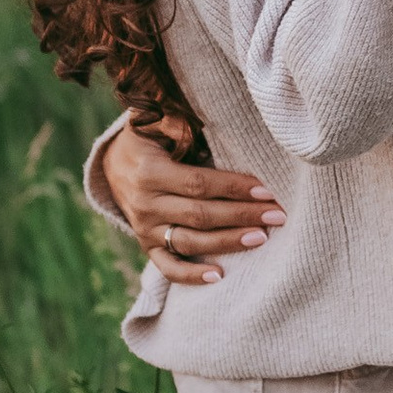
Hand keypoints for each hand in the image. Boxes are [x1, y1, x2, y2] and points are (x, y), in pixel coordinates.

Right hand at [99, 125, 284, 284]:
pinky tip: (219, 276)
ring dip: (228, 242)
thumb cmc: (148, 138)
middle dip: (242, 215)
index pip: (199, 184)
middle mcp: (146, 205)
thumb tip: (199, 115)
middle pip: (200, 215)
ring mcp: (145, 230)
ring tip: (262, 238)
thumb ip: (176, 119)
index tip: (266, 189)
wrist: (114, 165)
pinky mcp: (147, 247)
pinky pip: (168, 268)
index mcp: (150, 172)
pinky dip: (191, 276)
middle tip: (278, 215)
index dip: (233, 187)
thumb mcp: (154, 121)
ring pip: (190, 242)